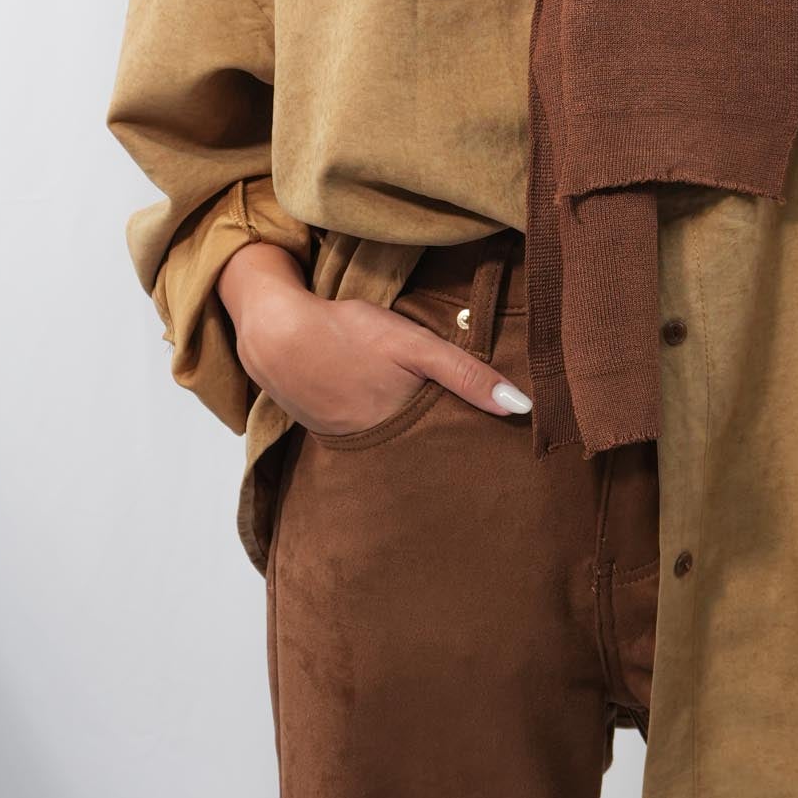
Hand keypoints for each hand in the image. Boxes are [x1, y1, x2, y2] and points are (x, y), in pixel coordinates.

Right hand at [218, 243, 532, 432]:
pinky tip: (391, 420)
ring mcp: (351, 442)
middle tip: (484, 461)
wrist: (275, 333)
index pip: (451, 453)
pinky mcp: (331, 430)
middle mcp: (379, 447)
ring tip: (448, 447)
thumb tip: (522, 407)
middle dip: (450, 457)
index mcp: (405, 430)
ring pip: (397, 450)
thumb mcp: (415, 346)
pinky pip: (369, 440)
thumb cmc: (348, 334)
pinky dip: (384, 433)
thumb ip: (466, 374)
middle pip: (425, 457)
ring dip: (417, 447)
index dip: (476, 454)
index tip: (507, 463)